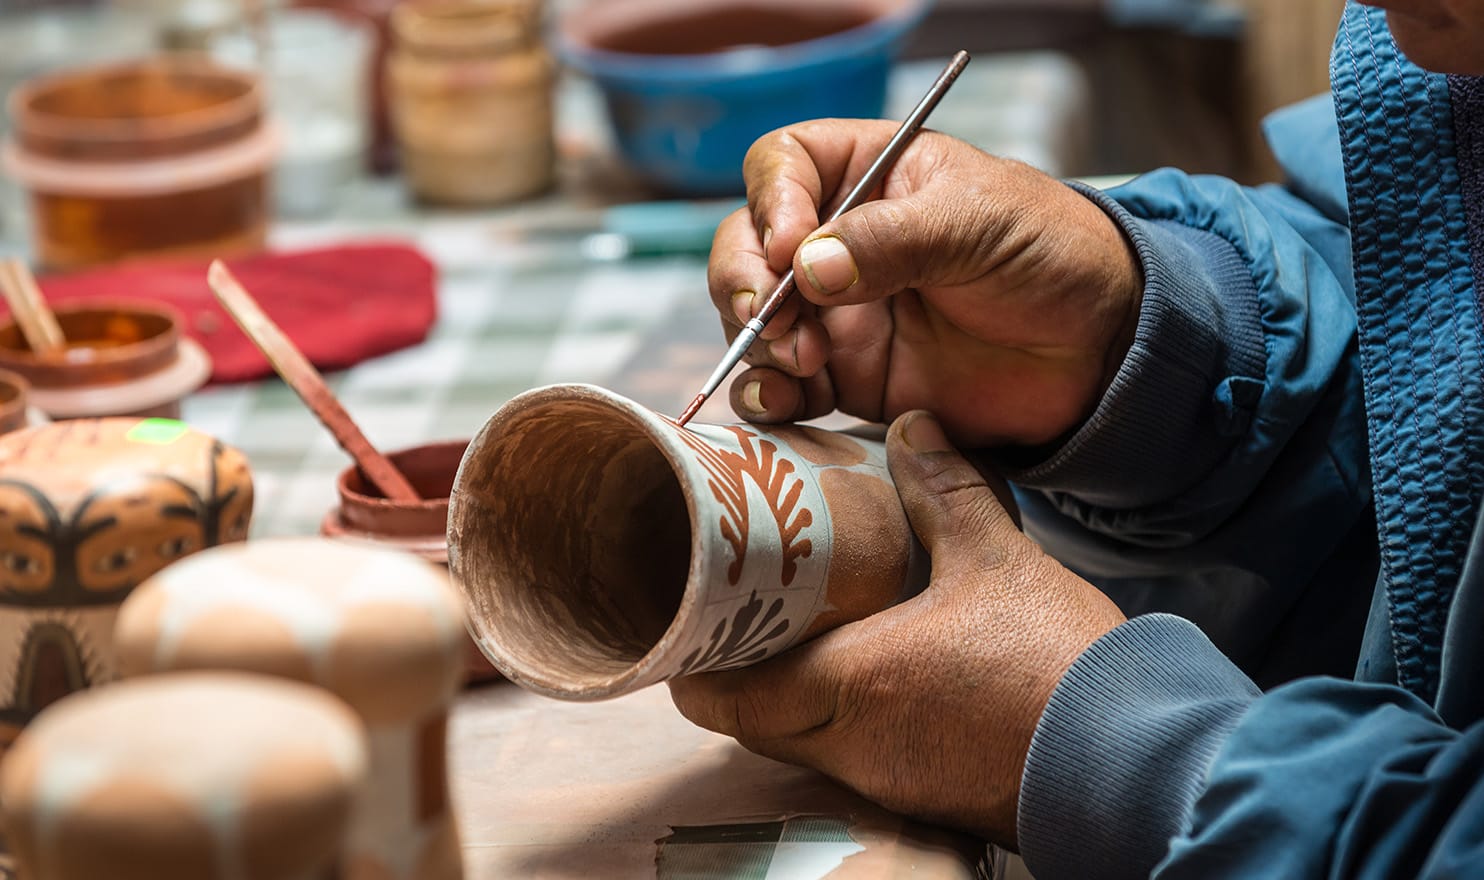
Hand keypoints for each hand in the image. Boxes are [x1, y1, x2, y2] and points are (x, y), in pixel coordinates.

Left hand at [668, 411, 1125, 845]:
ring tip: (803, 630)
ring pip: (799, 743)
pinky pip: (852, 757)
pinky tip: (873, 670)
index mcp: (848, 687)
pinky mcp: (924, 796)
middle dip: (738, 672)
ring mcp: (886, 780)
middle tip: (747, 612)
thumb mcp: (996, 559)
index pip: (722, 699)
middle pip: (750, 725)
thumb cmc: (1057, 665)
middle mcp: (851, 746)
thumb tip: (911, 426)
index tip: (693, 619)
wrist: (1135, 756)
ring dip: (790, 694)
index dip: (694, 663)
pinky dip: (843, 717)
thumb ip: (945, 490)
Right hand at [709, 120, 1141, 447]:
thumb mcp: (978, 223)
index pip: (784, 165)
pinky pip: (785, 388)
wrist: (1098, 350)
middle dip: (743, 281)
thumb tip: (805, 266)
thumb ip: (892, 240)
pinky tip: (781, 403)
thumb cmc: (1050, 254)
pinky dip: (767, 398)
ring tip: (802, 361)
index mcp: (869, 175)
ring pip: (753, 320)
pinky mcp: (850, 377)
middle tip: (770, 316)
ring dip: (757, 342)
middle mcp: (839, 242)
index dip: (771, 202)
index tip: (790, 245)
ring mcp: (838, 313)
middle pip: (747, 246)